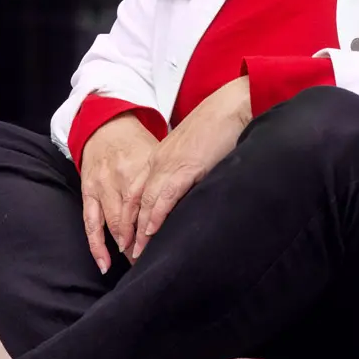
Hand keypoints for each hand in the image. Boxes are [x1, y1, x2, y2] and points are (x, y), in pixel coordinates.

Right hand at [80, 114, 159, 273]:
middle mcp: (121, 178)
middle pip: (133, 219)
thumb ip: (171, 178)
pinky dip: (96, 245)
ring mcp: (103, 185)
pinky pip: (90, 223)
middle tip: (153, 261)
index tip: (168, 247)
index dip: (159, 229)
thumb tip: (194, 200)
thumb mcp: (159, 155)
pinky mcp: (88, 190)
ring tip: (136, 264)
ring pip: (113, 224)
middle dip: (142, 243)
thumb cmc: (139, 144)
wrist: (108, 126)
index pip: (153, 206)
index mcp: (143, 168)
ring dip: (124, 247)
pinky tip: (104, 263)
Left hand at [130, 77, 251, 262]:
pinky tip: (152, 232)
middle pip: (135, 199)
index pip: (136, 190)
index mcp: (160, 156)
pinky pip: (165, 196)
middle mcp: (159, 161)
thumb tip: (188, 191)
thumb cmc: (218, 126)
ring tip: (136, 251)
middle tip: (126, 251)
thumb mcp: (193, 150)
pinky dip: (156, 216)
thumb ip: (185, 170)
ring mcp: (171, 164)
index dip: (129, 215)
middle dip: (128, 227)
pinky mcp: (186, 168)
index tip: (128, 236)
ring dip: (139, 228)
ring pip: (146, 201)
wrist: (231, 106)